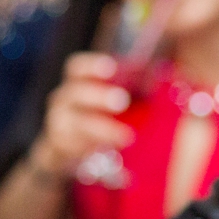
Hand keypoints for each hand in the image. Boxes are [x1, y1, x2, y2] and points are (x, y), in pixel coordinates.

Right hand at [30, 53, 134, 176]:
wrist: (62, 151)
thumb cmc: (94, 119)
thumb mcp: (108, 103)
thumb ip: (130, 91)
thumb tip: (161, 80)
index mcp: (76, 84)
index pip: (77, 68)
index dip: (92, 66)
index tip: (112, 68)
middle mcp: (63, 100)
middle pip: (76, 92)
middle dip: (99, 95)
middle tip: (122, 101)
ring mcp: (58, 124)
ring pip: (77, 124)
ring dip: (102, 129)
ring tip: (126, 137)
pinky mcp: (58, 147)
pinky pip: (73, 147)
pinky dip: (92, 149)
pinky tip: (110, 153)